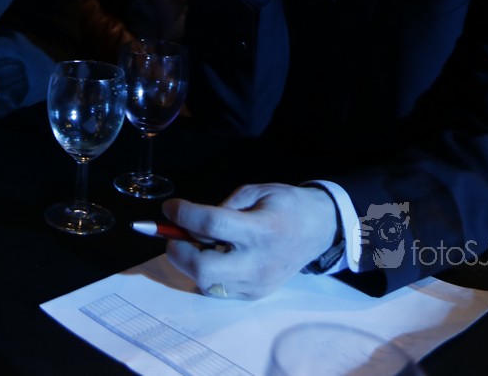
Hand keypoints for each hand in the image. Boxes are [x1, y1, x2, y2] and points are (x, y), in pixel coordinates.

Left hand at [163, 183, 336, 299]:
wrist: (318, 230)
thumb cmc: (285, 205)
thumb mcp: (255, 192)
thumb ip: (223, 206)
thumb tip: (189, 222)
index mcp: (261, 230)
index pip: (212, 226)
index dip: (183, 216)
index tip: (170, 208)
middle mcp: (258, 262)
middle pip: (203, 268)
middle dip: (178, 251)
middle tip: (175, 235)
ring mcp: (257, 283)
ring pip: (206, 283)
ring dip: (190, 262)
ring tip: (197, 244)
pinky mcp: (255, 295)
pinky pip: (216, 290)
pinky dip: (205, 274)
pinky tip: (212, 256)